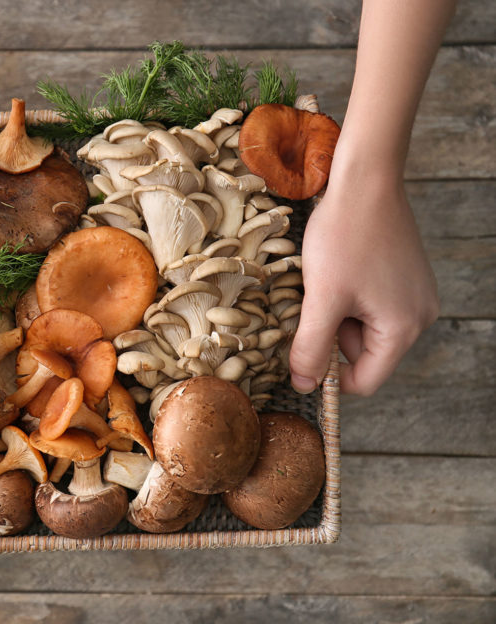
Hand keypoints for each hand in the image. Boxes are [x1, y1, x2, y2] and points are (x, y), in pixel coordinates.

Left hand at [289, 162, 438, 395]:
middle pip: (363, 353)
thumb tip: (304, 386)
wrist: (365, 180)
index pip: (364, 380)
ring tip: (327, 279)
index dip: (328, 375)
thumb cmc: (344, 237)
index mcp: (403, 329)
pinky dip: (346, 295)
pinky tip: (339, 268)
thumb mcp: (322, 299)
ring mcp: (414, 295)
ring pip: (362, 327)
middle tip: (316, 300)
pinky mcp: (405, 277)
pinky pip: (369, 304)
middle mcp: (418, 316)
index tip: (301, 352)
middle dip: (331, 334)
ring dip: (336, 312)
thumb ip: (311, 348)